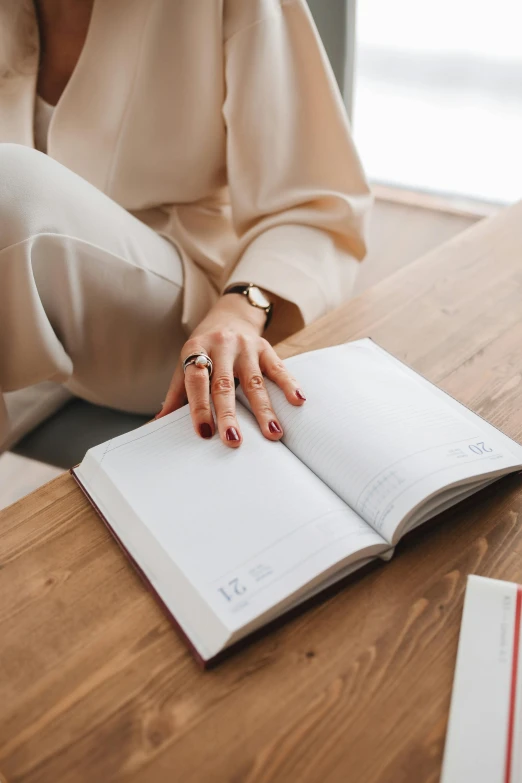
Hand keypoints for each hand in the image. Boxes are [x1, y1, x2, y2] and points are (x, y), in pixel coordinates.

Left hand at [156, 293, 305, 446]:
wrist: (229, 315)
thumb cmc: (203, 349)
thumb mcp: (184, 364)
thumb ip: (175, 395)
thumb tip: (157, 424)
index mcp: (196, 350)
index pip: (196, 381)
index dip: (199, 407)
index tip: (204, 432)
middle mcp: (221, 346)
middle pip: (224, 384)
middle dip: (229, 414)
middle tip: (234, 440)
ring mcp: (246, 346)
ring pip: (254, 382)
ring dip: (264, 410)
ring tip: (273, 433)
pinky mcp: (266, 348)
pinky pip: (278, 368)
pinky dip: (289, 384)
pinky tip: (298, 401)